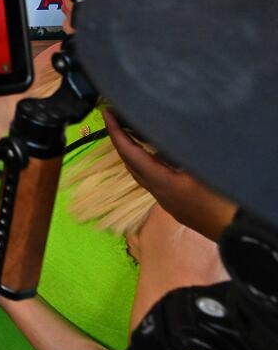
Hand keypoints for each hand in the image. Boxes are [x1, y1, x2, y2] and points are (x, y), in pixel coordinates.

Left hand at [104, 111, 236, 241]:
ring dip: (136, 153)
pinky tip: (162, 156)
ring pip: (144, 175)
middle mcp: (160, 194)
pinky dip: (152, 165)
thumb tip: (166, 128)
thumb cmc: (226, 201)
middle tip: (118, 118)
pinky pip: (157, 182)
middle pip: (131, 164)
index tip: (106, 113)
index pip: (129, 153)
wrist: (243, 236)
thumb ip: (180, 148)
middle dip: (122, 141)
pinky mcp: (181, 209)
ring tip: (134, 132)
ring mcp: (170, 204)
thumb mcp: (203, 167)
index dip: (116, 131)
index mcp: (162, 183)